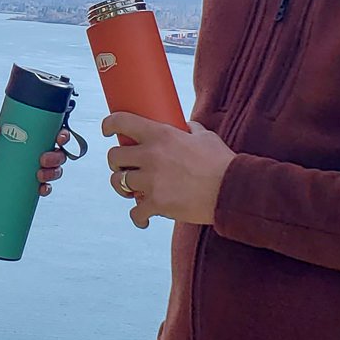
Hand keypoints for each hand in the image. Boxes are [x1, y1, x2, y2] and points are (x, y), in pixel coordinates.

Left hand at [0, 125, 70, 195]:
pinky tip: (42, 189)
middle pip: (59, 154)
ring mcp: (37, 171)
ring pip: (55, 171)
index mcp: (34, 139)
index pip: (55, 135)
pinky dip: (46, 189)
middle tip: (43, 159)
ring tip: (40, 175)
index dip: (64, 136)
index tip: (60, 138)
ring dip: (53, 173)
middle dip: (57, 157)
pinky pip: (46, 188)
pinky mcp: (31, 186)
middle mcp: (40, 154)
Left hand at [104, 114, 232, 227]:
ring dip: (123, 187)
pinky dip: (138, 216)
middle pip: (114, 156)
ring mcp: (151, 180)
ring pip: (118, 182)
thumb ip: (190, 129)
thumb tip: (184, 126)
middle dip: (116, 162)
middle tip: (124, 166)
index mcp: (161, 134)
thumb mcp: (204, 136)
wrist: (232, 191)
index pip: (122, 122)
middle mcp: (151, 155)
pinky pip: (135, 212)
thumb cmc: (221, 162)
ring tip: (132, 191)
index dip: (109, 124)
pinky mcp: (157, 203)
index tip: (107, 130)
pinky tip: (144, 217)